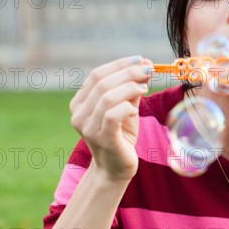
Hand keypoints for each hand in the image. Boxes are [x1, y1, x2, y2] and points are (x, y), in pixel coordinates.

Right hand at [69, 56, 153, 180]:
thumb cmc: (121, 136)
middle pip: (102, 83)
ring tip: (145, 88)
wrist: (116, 169)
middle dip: (129, 72)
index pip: (96, 75)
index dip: (119, 64)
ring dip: (130, 87)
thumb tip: (144, 66)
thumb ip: (130, 90)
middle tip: (149, 70)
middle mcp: (79, 114)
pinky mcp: (102, 139)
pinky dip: (127, 106)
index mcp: (80, 103)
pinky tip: (136, 109)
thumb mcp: (126, 109)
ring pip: (108, 97)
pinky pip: (113, 115)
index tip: (141, 60)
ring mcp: (88, 127)